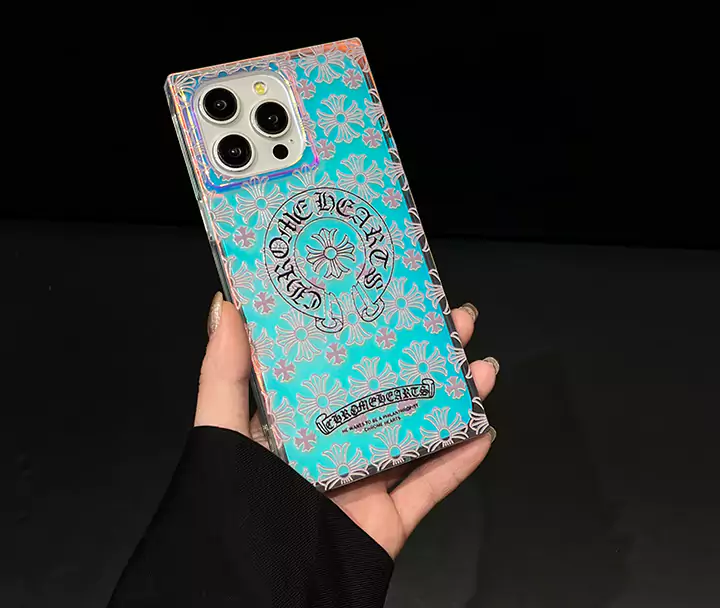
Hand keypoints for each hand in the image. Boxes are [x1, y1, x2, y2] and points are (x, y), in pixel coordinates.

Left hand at [195, 293, 497, 557]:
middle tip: (455, 320)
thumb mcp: (223, 433)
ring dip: (456, 398)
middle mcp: (339, 441)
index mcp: (302, 417)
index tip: (399, 294)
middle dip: (429, 353)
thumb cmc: (236, 507)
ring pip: (422, 430)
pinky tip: (484, 429)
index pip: (341, 360)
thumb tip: (226, 306)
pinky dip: (462, 460)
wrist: (260, 592)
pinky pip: (434, 485)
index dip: (372, 326)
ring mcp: (368, 479)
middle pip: (393, 388)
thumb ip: (223, 375)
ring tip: (480, 366)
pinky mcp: (391, 517)